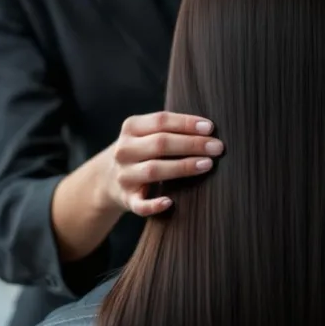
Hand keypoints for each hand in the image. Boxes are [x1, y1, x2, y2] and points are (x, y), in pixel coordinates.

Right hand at [106, 112, 223, 215]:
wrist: (107, 178)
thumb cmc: (142, 150)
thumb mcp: (146, 133)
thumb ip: (170, 128)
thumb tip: (209, 130)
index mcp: (131, 127)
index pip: (161, 121)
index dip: (186, 123)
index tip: (210, 128)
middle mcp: (124, 150)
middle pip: (160, 144)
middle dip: (192, 144)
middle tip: (217, 147)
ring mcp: (124, 175)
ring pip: (154, 170)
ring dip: (182, 167)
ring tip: (207, 165)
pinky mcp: (126, 199)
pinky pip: (140, 204)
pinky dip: (154, 205)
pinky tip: (170, 202)